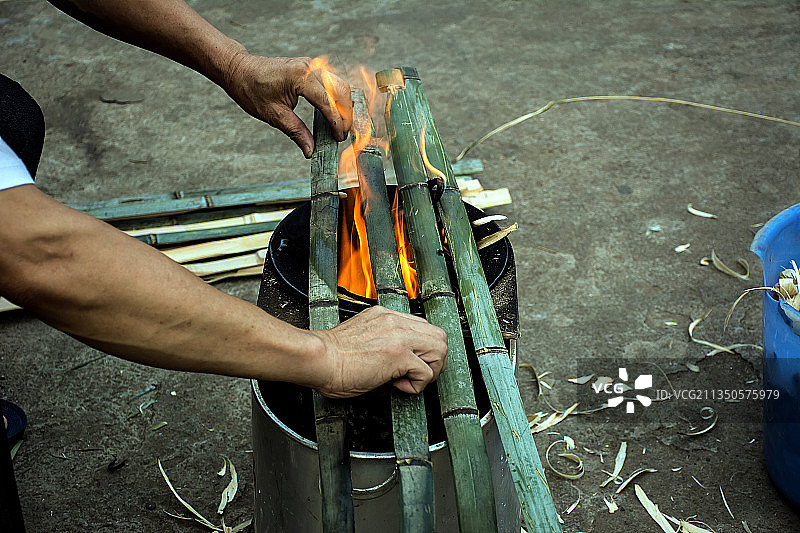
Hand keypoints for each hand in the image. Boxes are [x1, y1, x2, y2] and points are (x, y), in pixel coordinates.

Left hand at [222, 53, 351, 157]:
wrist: (239, 69)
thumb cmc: (251, 89)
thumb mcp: (274, 115)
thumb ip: (296, 132)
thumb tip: (311, 150)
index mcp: (300, 77)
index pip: (327, 102)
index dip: (336, 122)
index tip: (340, 138)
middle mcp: (309, 67)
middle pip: (340, 91)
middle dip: (345, 115)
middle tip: (342, 135)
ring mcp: (311, 65)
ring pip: (340, 85)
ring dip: (344, 106)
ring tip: (341, 126)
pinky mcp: (310, 67)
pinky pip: (331, 81)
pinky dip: (337, 98)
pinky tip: (336, 113)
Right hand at [309, 306, 447, 398]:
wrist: (317, 358)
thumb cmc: (330, 356)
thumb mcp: (361, 340)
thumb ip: (381, 344)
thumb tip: (395, 369)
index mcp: (385, 316)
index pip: (422, 327)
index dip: (422, 349)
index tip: (409, 365)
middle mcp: (395, 321)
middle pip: (439, 335)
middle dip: (434, 360)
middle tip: (416, 375)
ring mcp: (398, 336)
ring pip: (440, 349)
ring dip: (430, 370)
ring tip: (409, 380)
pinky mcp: (398, 354)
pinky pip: (426, 371)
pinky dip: (417, 385)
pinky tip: (398, 386)